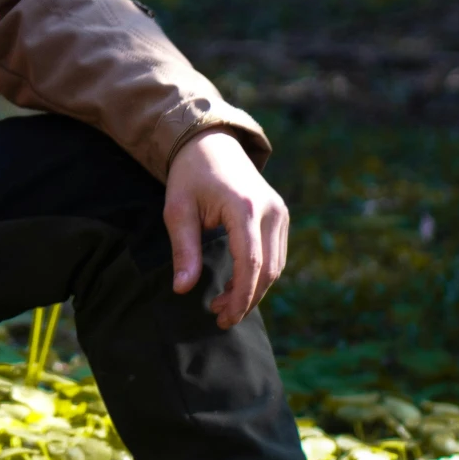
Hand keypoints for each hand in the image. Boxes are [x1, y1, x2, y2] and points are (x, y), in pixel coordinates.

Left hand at [164, 130, 288, 328]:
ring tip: (223, 304)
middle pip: (267, 269)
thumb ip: (183, 250)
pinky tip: (236, 284)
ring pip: (275, 266)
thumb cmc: (190, 175)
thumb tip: (182, 289)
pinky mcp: (280, 214)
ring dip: (253, 290)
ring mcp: (279, 211)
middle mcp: (270, 209)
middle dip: (246, 299)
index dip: (239, 296)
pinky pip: (276, 254)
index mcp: (244, 207)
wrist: (211, 142)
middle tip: (220, 317)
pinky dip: (260, 274)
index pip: (250, 262)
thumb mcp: (177, 210)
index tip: (223, 317)